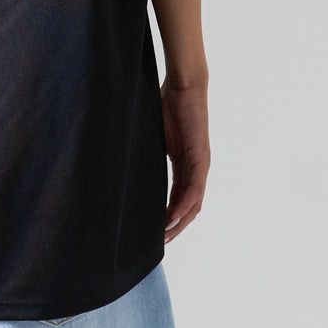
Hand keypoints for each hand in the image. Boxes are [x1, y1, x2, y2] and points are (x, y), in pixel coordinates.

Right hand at [160, 78, 209, 243]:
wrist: (184, 85)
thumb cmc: (168, 103)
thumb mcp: (156, 134)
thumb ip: (149, 150)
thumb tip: (127, 161)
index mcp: (184, 163)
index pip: (178, 197)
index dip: (168, 215)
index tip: (154, 230)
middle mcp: (195, 168)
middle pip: (188, 206)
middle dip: (175, 226)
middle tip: (159, 242)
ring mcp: (199, 164)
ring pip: (193, 203)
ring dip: (180, 222)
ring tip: (165, 236)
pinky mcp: (200, 158)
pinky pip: (193, 189)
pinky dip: (183, 206)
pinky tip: (172, 218)